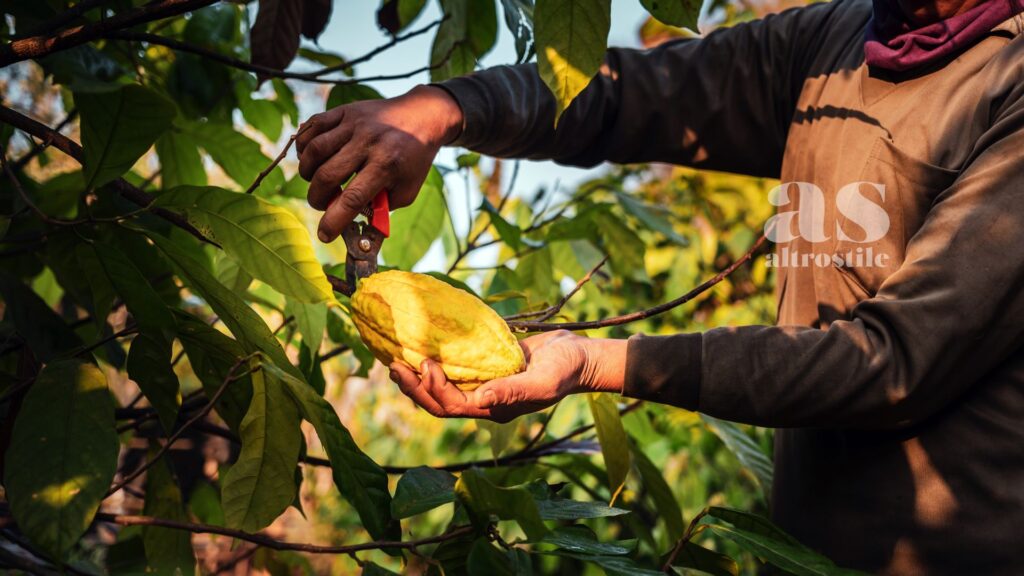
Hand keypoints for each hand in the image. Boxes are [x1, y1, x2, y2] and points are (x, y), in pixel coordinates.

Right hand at [296, 85, 462, 242]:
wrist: (422, 116)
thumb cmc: (413, 160)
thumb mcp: (407, 190)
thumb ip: (380, 208)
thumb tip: (350, 220)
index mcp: (386, 165)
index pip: (352, 198)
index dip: (333, 220)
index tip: (324, 235)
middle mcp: (368, 142)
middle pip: (327, 176)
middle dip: (317, 198)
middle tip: (322, 203)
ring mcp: (354, 124)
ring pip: (314, 150)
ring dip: (307, 173)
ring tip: (316, 180)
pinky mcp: (344, 111)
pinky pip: (312, 126)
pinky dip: (304, 146)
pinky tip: (311, 157)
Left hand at [389, 331, 625, 422]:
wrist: (579, 355)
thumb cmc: (564, 371)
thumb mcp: (542, 383)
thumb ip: (512, 392)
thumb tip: (480, 399)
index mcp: (493, 410)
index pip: (452, 406)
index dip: (433, 389)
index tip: (424, 363)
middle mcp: (484, 401)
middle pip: (439, 402)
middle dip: (413, 387)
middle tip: (393, 366)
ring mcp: (484, 385)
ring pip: (442, 388)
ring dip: (418, 378)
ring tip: (397, 360)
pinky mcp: (485, 367)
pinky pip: (454, 369)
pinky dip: (436, 361)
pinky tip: (422, 345)